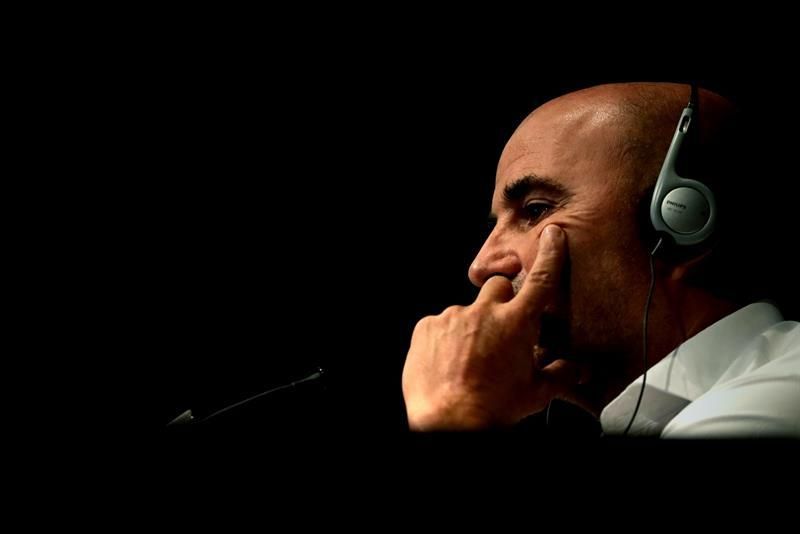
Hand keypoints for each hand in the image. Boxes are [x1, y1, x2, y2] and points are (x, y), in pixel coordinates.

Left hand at [402, 225, 585, 429]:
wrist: (448, 422)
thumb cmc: (492, 409)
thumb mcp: (535, 394)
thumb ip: (559, 375)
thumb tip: (575, 369)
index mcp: (516, 323)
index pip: (540, 280)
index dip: (550, 256)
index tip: (552, 237)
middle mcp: (484, 313)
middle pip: (499, 286)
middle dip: (503, 300)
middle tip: (501, 329)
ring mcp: (452, 317)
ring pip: (468, 310)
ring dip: (472, 326)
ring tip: (470, 359)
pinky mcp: (426, 327)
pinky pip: (440, 324)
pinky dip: (446, 338)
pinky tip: (450, 362)